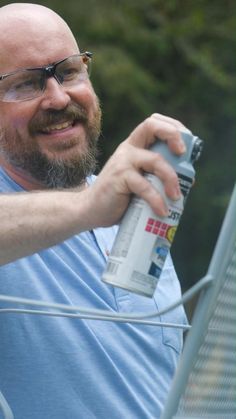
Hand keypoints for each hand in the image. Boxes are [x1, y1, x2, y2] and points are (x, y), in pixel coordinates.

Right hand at [86, 113, 188, 227]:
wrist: (91, 211)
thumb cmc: (120, 197)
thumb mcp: (141, 181)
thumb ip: (158, 176)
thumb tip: (189, 180)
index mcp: (134, 146)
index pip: (153, 123)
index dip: (173, 127)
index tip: (184, 146)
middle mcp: (128, 149)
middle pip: (151, 125)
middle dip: (173, 135)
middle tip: (182, 155)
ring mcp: (123, 162)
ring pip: (155, 160)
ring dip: (171, 179)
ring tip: (176, 197)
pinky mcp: (119, 178)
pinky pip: (145, 187)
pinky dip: (157, 200)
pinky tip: (162, 211)